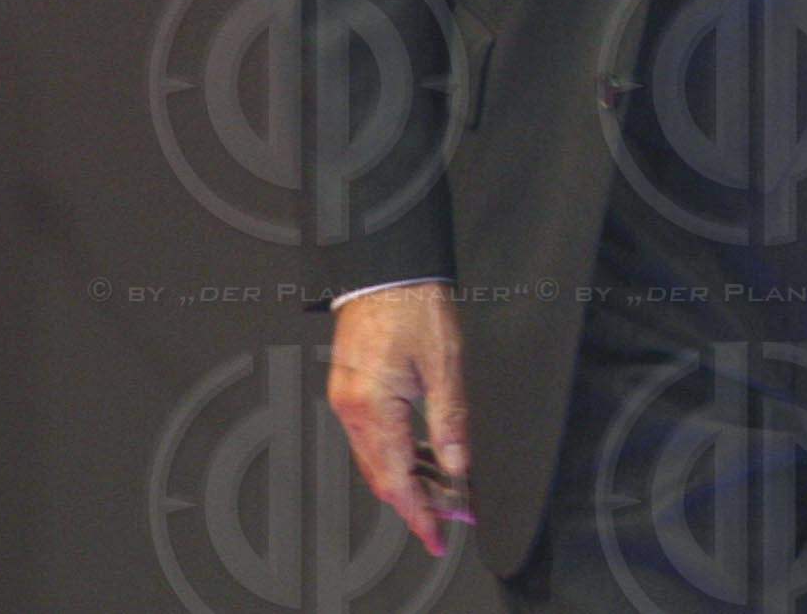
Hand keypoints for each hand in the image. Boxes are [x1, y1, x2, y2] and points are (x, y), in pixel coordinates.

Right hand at [327, 282, 473, 558]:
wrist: (386, 270)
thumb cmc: (415, 306)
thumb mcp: (446, 365)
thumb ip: (451, 422)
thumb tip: (459, 467)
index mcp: (373, 408)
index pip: (399, 480)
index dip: (421, 513)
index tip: (440, 536)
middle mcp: (352, 411)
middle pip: (383, 477)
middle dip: (418, 503)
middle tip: (454, 516)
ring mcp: (347, 402)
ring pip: (376, 461)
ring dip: (409, 481)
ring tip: (447, 492)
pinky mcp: (350, 392)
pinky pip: (372, 439)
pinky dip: (397, 456)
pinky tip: (424, 459)